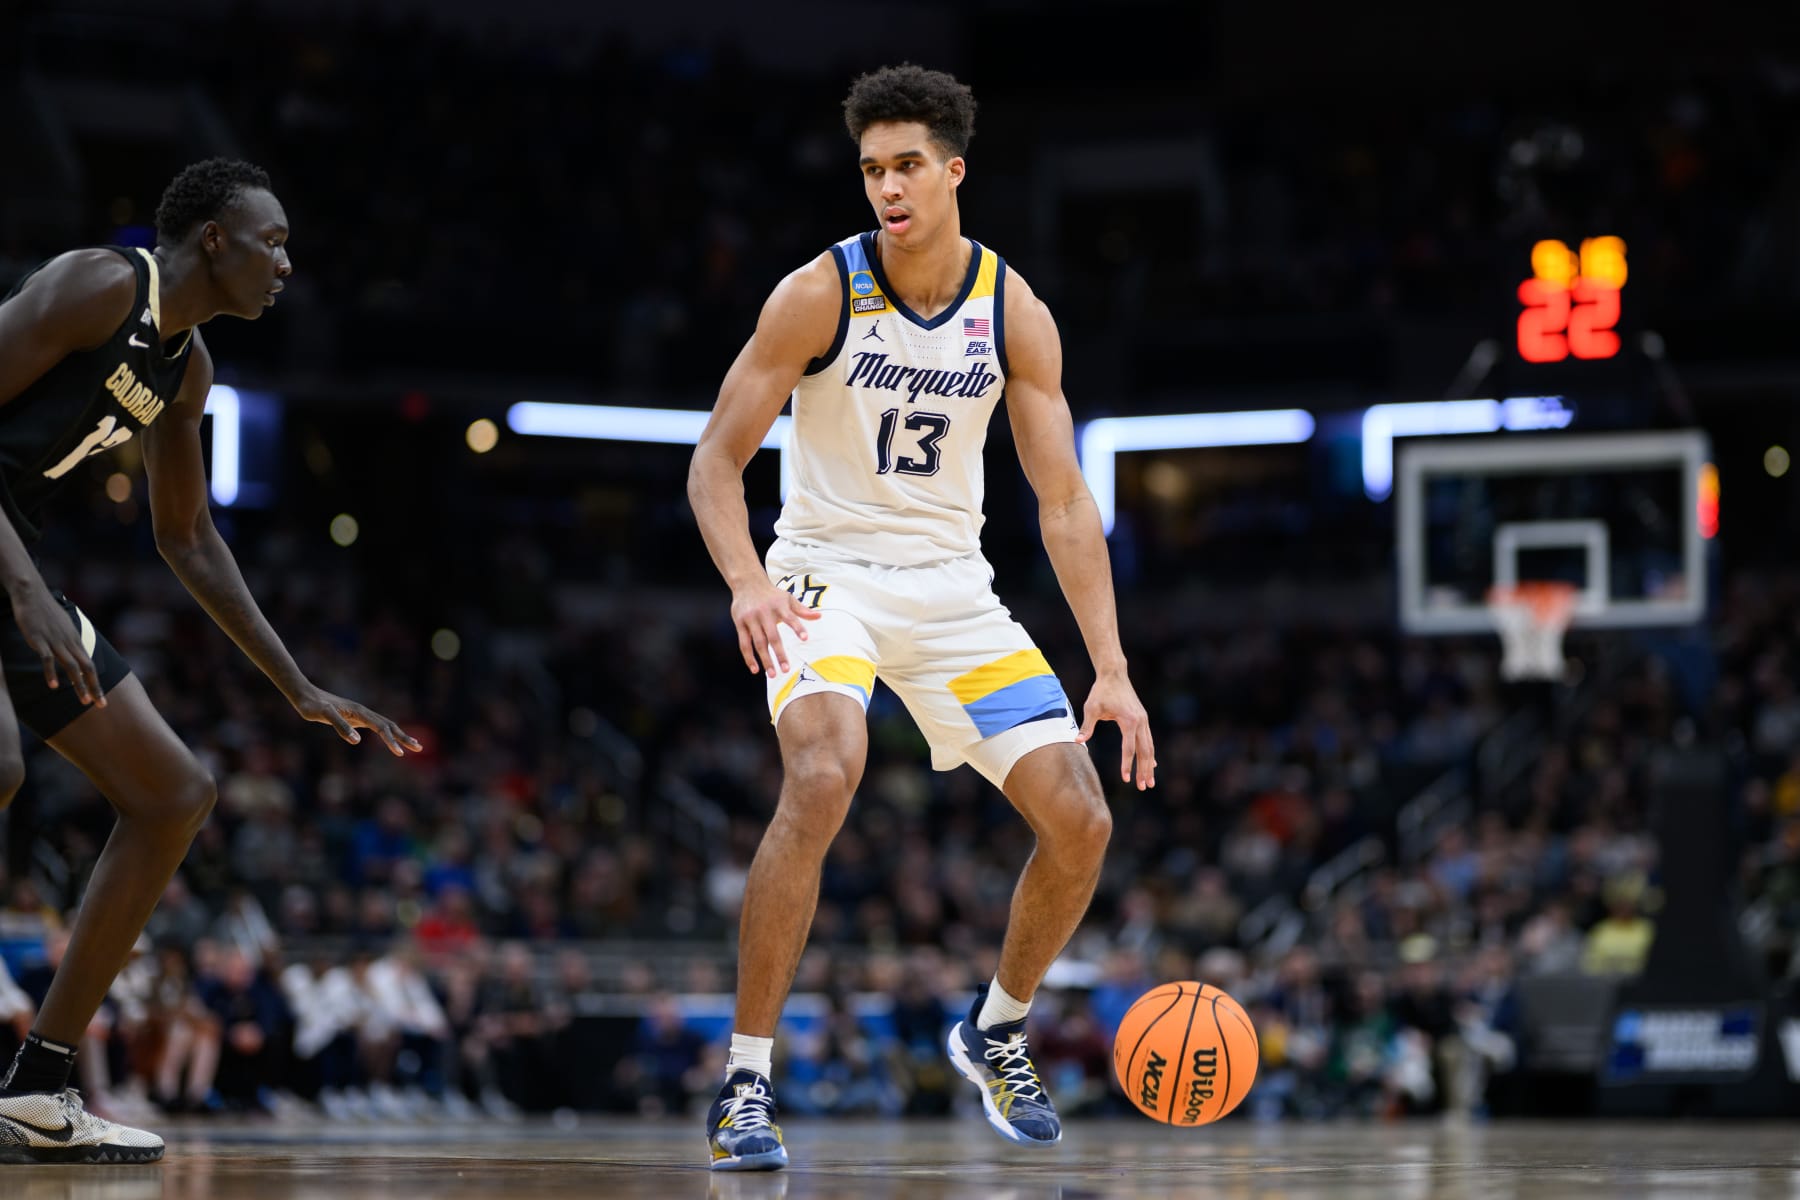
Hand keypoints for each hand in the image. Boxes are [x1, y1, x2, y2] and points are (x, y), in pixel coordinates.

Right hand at [8, 581, 102, 707]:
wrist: (32, 593)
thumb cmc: (46, 611)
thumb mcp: (63, 627)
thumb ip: (69, 641)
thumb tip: (73, 652)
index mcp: (76, 641)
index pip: (91, 665)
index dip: (97, 683)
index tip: (102, 700)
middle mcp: (70, 642)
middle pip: (87, 668)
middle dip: (95, 688)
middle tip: (101, 706)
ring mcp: (55, 641)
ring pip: (71, 666)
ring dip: (79, 684)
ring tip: (83, 701)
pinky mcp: (39, 639)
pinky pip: (47, 659)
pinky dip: (51, 673)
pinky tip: (52, 687)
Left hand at [291, 685, 421, 754]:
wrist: (304, 694)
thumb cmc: (312, 706)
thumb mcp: (323, 715)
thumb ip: (340, 726)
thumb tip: (357, 741)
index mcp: (359, 713)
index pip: (382, 728)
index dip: (392, 741)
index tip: (400, 753)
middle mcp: (363, 712)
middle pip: (389, 725)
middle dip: (404, 737)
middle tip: (419, 748)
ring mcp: (359, 715)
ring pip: (384, 724)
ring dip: (398, 734)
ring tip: (411, 744)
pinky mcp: (353, 717)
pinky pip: (375, 725)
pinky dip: (386, 732)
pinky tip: (388, 737)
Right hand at [730, 579, 821, 676]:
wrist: (747, 582)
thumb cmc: (771, 594)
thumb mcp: (787, 598)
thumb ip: (802, 610)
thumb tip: (819, 617)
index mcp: (778, 605)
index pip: (790, 617)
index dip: (797, 627)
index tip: (805, 638)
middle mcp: (764, 612)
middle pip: (772, 636)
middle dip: (779, 654)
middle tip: (786, 669)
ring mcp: (751, 619)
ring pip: (758, 643)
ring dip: (765, 660)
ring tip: (773, 674)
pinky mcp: (740, 624)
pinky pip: (744, 643)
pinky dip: (749, 657)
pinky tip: (755, 669)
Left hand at [1077, 669, 1155, 789]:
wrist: (1114, 674)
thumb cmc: (1101, 691)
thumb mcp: (1091, 708)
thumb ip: (1087, 726)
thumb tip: (1077, 741)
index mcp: (1129, 721)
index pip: (1129, 748)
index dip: (1127, 765)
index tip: (1125, 779)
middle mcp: (1140, 721)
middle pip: (1144, 751)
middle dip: (1144, 770)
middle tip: (1144, 787)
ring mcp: (1144, 720)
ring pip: (1149, 746)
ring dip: (1149, 765)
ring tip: (1149, 781)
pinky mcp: (1142, 718)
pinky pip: (1148, 740)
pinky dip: (1150, 753)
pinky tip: (1151, 765)